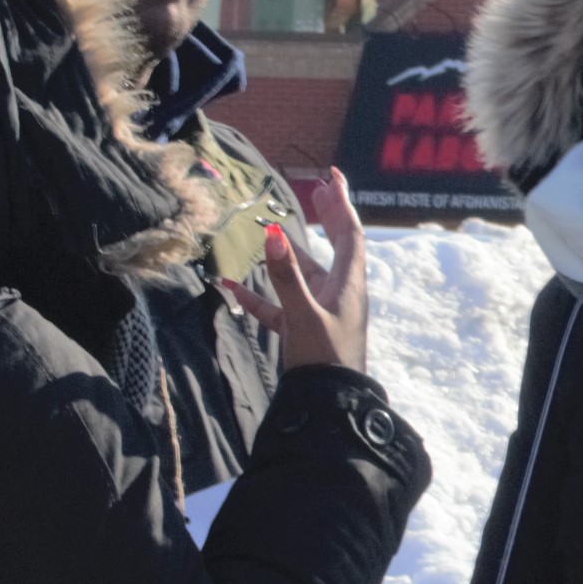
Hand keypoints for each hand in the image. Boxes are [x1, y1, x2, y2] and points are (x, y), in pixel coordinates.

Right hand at [227, 168, 366, 372]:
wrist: (328, 406)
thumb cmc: (324, 359)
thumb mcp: (303, 314)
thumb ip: (286, 277)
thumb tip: (274, 234)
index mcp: (348, 284)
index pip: (350, 234)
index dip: (342, 204)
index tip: (332, 178)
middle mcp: (337, 293)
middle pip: (334, 246)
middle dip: (326, 217)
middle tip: (316, 191)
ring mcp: (319, 312)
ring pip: (306, 274)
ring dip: (289, 254)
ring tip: (273, 229)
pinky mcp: (301, 331)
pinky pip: (278, 305)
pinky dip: (259, 295)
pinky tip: (232, 287)